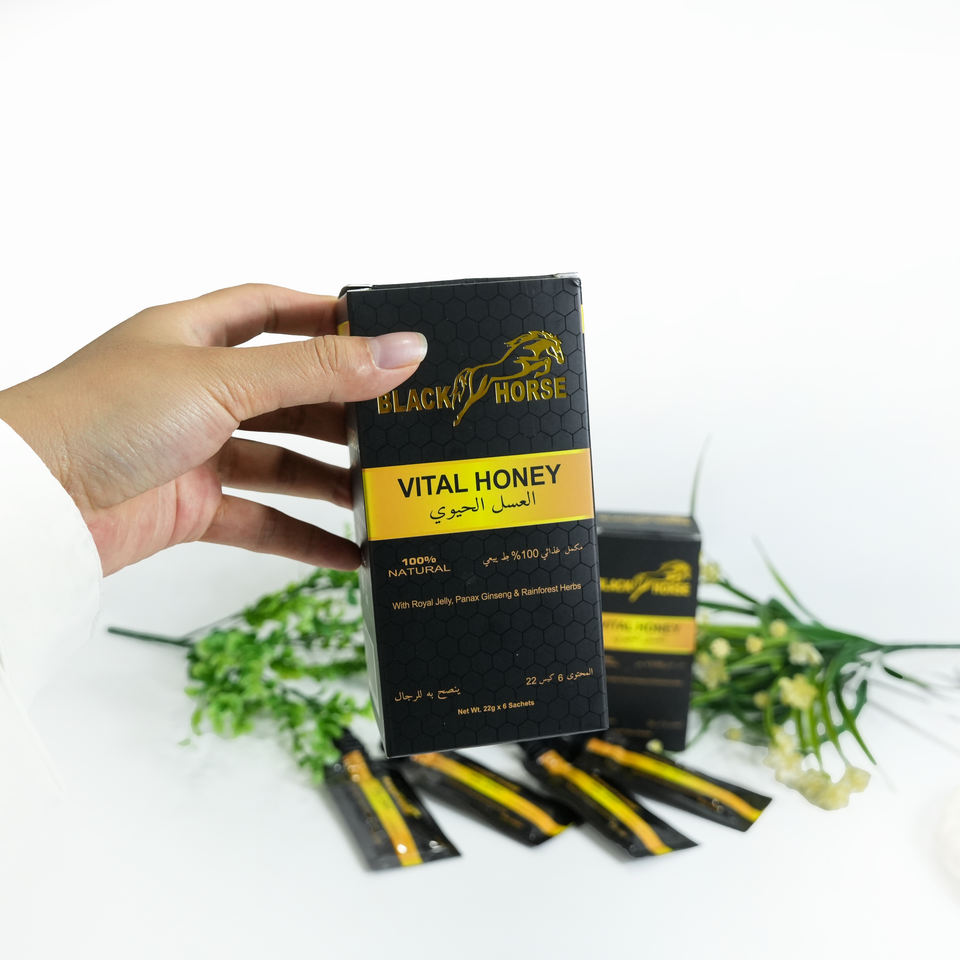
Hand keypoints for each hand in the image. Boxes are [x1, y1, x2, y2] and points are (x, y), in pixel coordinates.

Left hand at [0, 284, 425, 574]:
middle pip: (288, 392)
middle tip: (398, 423)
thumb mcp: (224, 379)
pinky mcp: (190, 507)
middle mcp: (195, 390)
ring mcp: (194, 450)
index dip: (324, 317)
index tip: (379, 333)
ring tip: (381, 491)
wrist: (33, 505)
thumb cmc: (101, 416)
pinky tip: (346, 552)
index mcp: (193, 336)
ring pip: (281, 460)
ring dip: (330, 478)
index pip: (270, 311)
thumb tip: (401, 349)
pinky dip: (302, 537)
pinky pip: (260, 521)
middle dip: (342, 408)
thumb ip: (317, 368)